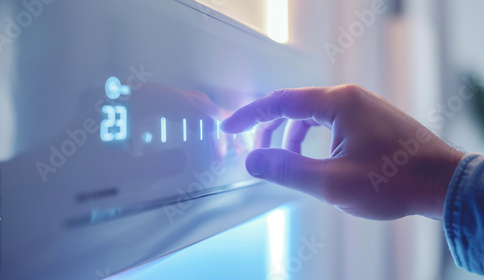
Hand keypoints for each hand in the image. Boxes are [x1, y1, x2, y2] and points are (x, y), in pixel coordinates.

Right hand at [221, 85, 463, 219]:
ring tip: (285, 158)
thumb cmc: (392, 182)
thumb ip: (287, 169)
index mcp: (337, 103)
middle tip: (255, 150)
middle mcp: (349, 97)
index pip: (280, 103)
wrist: (443, 183)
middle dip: (269, 127)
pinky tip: (315, 157)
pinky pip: (331, 121)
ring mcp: (363, 106)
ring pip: (313, 114)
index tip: (229, 128)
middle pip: (295, 105)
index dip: (250, 116)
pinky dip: (313, 137)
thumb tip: (252, 160)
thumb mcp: (331, 182)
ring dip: (292, 134)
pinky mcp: (372, 119)